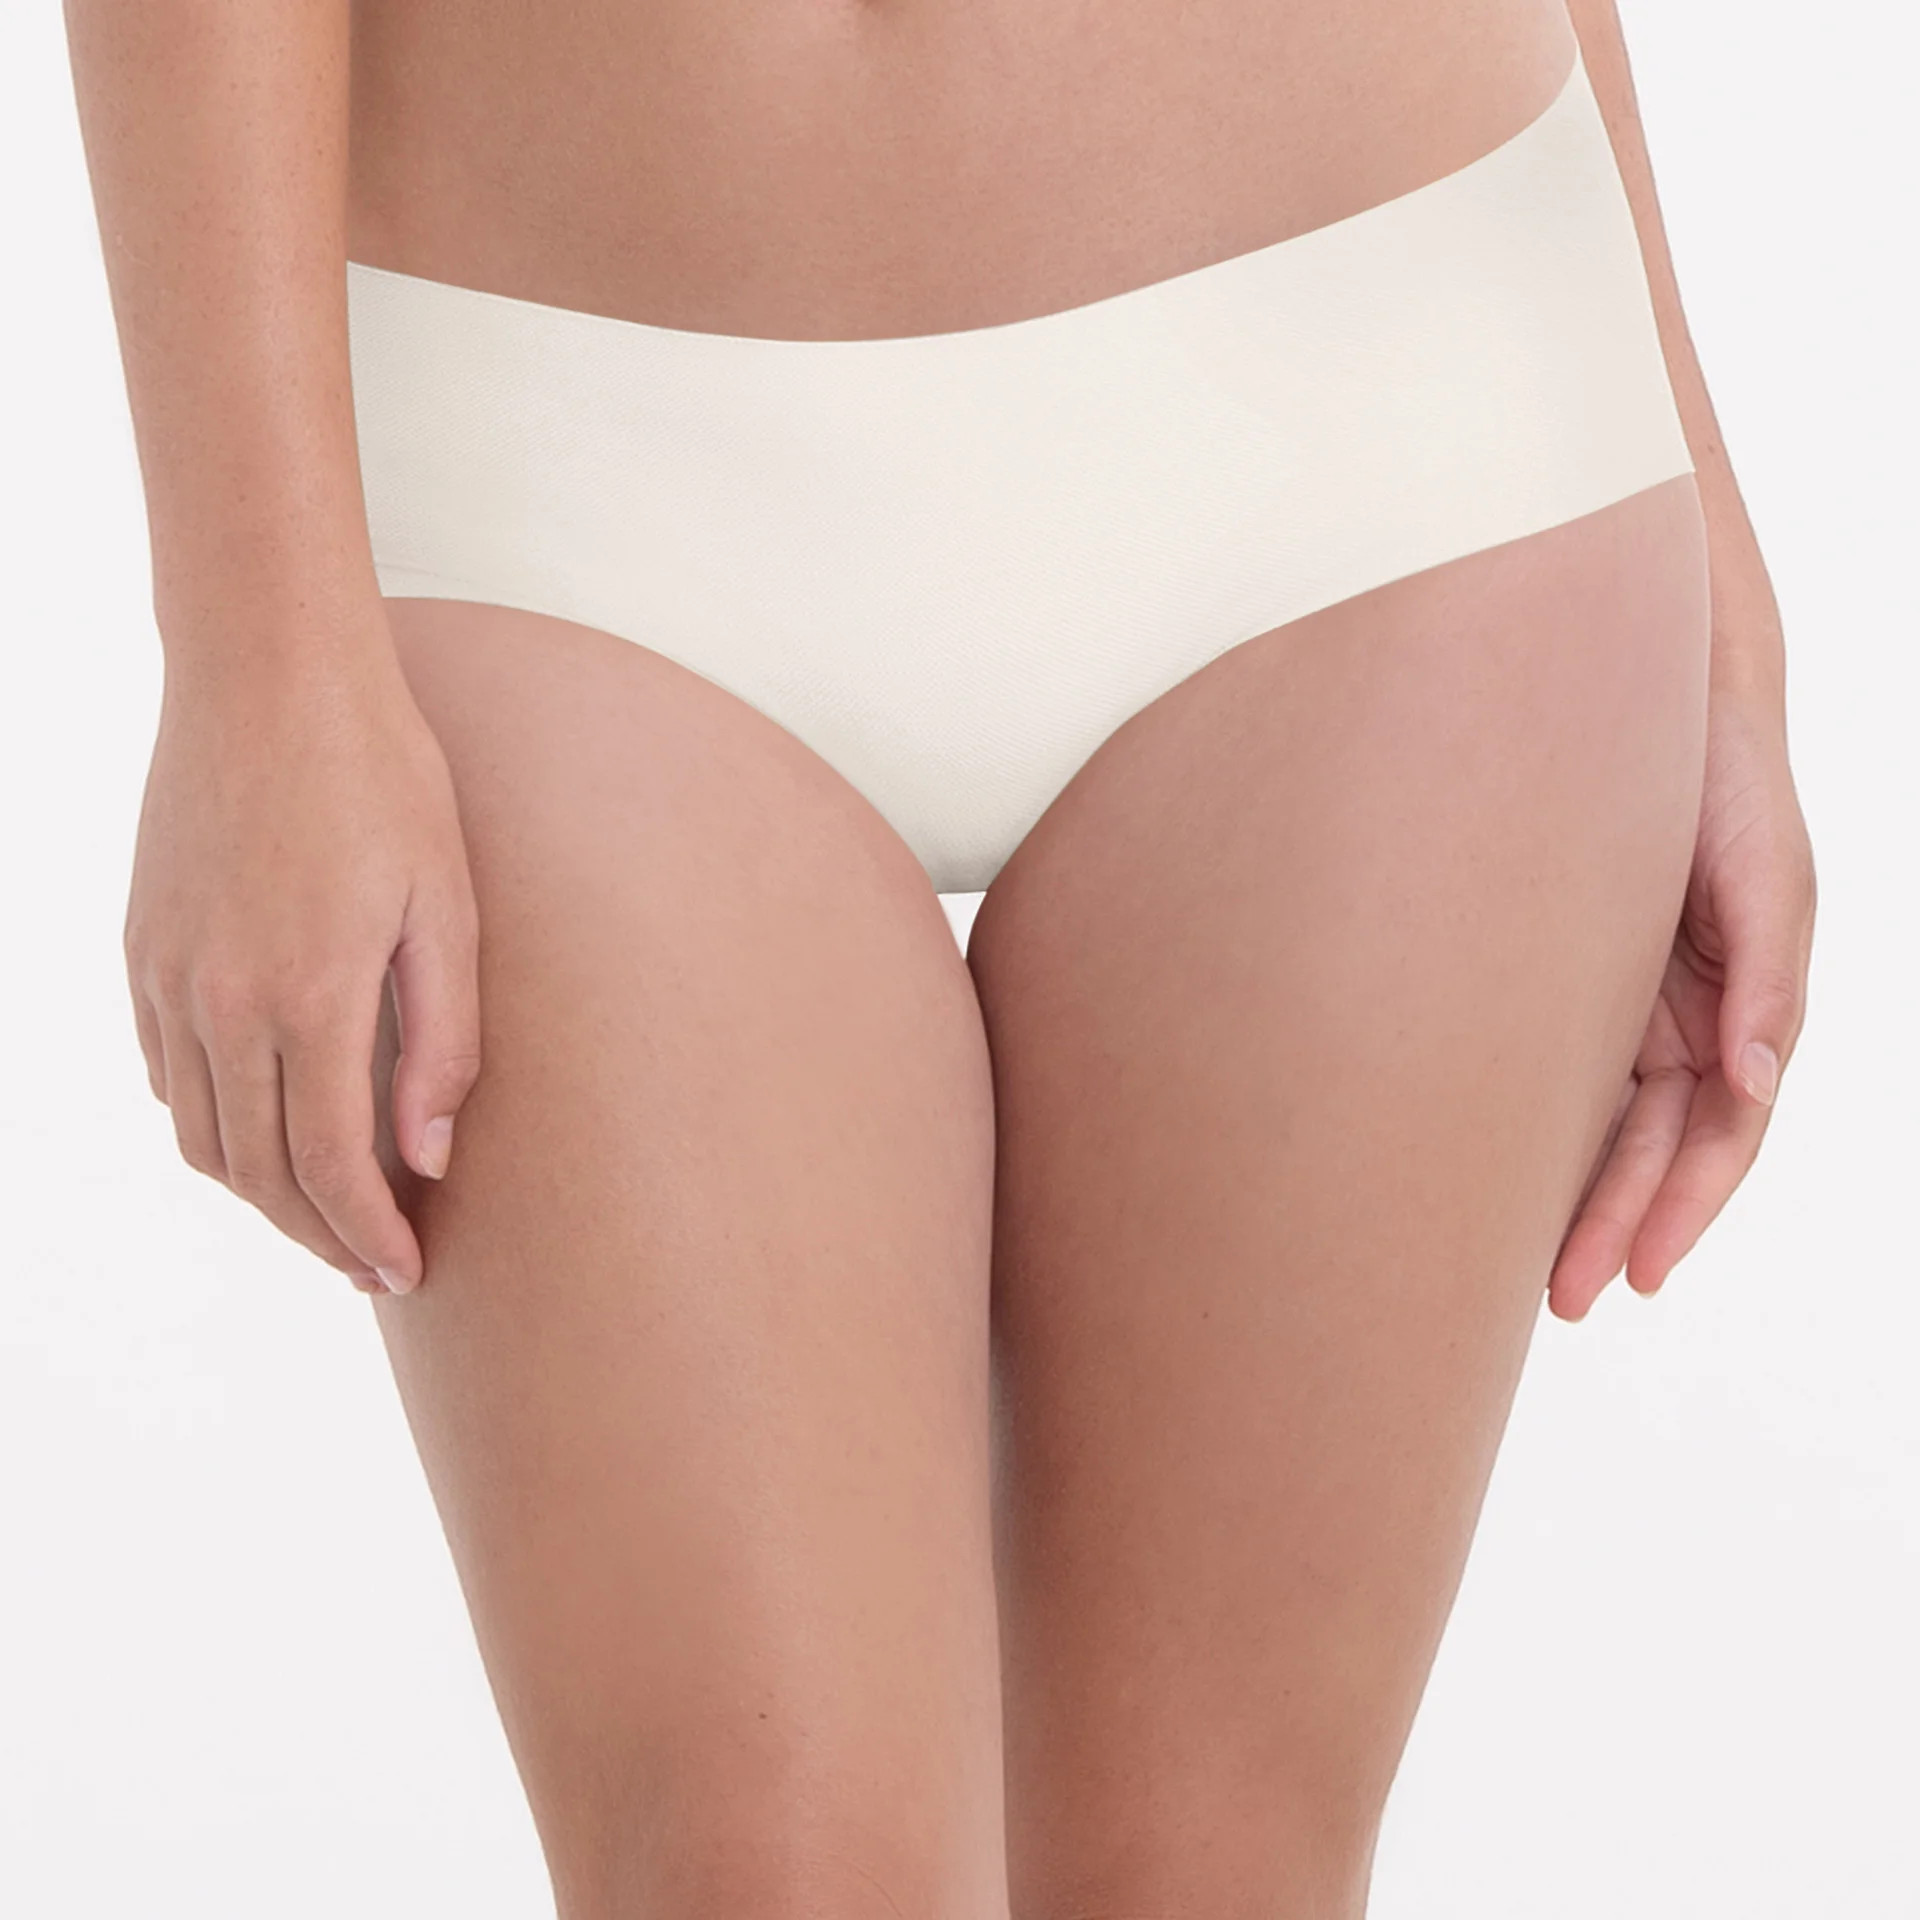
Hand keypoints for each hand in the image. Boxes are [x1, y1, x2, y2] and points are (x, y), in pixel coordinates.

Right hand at [124, 608, 480, 1293]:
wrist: (269, 677)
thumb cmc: (382, 779)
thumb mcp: (445, 909)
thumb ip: (441, 1043)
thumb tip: (430, 1158)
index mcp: (309, 998)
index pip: (332, 1168)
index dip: (368, 1237)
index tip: (405, 1274)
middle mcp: (221, 1005)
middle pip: (260, 1173)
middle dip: (319, 1235)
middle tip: (372, 1264)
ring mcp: (168, 979)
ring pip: (204, 1137)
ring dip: (263, 1193)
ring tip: (326, 1209)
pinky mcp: (142, 951)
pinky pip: (169, 1076)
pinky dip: (213, 1125)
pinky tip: (264, 1125)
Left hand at [1548, 676, 1815, 1320]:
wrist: (1652, 697)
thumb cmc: (1729, 787)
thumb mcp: (1768, 880)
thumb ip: (1770, 981)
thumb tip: (1758, 1080)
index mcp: (1736, 1013)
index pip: (1714, 1138)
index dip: (1680, 1209)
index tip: (1634, 1273)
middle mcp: (1679, 1022)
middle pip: (1649, 1149)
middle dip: (1611, 1225)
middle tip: (1562, 1298)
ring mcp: (1621, 1004)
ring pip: (1598, 1122)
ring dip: (1570, 1192)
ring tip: (1521, 1268)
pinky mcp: (1563, 976)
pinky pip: (1549, 1067)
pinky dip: (1531, 1124)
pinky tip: (1489, 1172)